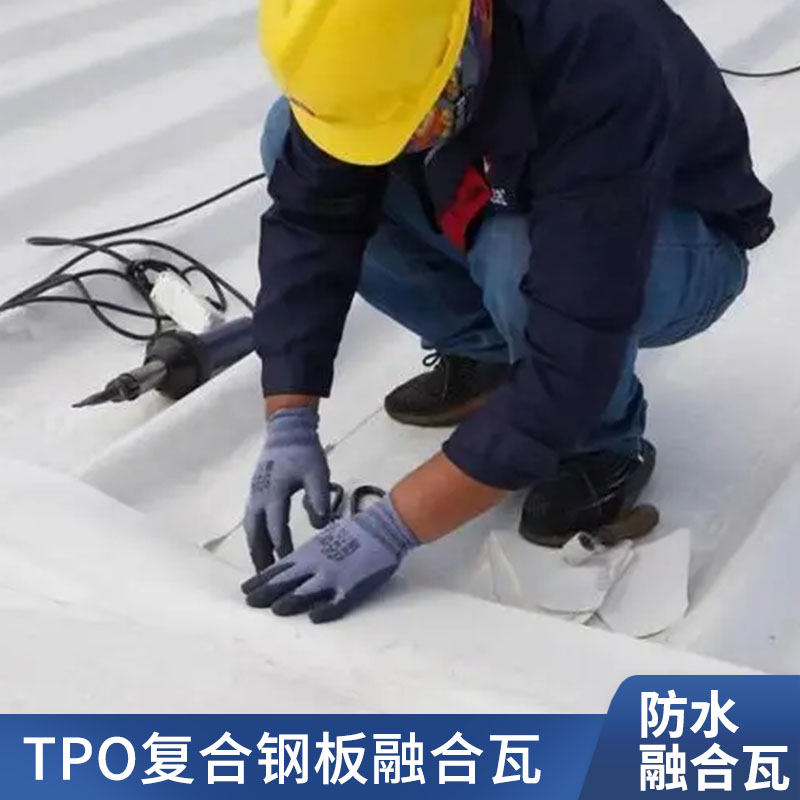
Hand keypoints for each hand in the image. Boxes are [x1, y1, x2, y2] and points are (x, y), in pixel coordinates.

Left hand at [241, 495, 418, 622]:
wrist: (384, 527)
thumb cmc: (354, 532)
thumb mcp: (325, 540)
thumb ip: (308, 555)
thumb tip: (290, 567)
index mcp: (310, 552)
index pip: (279, 568)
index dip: (261, 580)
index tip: (245, 589)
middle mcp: (317, 565)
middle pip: (286, 581)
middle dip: (266, 592)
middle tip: (249, 603)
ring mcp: (334, 577)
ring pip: (306, 592)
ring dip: (289, 601)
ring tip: (275, 610)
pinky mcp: (353, 588)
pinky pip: (337, 603)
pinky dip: (325, 611)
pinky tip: (314, 618)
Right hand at [244, 407, 329, 570]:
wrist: (287, 432)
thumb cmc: (305, 453)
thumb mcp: (318, 473)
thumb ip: (319, 498)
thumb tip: (321, 524)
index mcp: (274, 492)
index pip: (275, 526)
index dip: (280, 546)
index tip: (287, 565)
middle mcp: (259, 497)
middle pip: (255, 533)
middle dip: (260, 556)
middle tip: (266, 579)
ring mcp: (254, 495)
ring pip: (250, 528)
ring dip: (255, 549)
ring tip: (262, 570)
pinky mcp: (256, 493)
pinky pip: (252, 520)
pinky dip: (255, 537)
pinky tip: (262, 547)